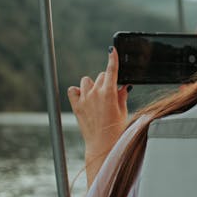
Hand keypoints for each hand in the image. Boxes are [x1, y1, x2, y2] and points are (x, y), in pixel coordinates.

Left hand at [67, 47, 129, 184]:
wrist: (103, 146)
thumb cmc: (116, 130)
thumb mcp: (123, 110)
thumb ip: (122, 95)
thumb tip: (123, 86)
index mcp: (110, 93)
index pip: (111, 70)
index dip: (113, 58)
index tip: (112, 50)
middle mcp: (95, 93)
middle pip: (101, 75)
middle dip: (107, 81)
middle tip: (110, 94)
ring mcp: (84, 99)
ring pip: (87, 81)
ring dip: (92, 85)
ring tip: (97, 98)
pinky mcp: (76, 106)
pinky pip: (73, 90)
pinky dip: (78, 92)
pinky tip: (84, 98)